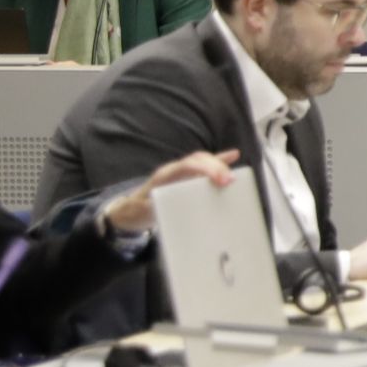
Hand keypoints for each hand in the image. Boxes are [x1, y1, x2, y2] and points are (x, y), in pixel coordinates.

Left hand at [104, 151, 241, 232]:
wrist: (132, 210)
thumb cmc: (139, 211)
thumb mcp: (142, 212)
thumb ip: (149, 207)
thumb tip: (157, 206)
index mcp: (164, 176)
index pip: (187, 165)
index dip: (205, 169)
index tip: (220, 180)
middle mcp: (174, 170)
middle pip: (198, 160)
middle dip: (216, 167)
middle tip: (230, 182)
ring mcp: (182, 172)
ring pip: (203, 160)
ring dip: (220, 164)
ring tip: (234, 175)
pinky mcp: (187, 177)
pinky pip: (205, 166)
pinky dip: (220, 160)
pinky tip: (234, 155)